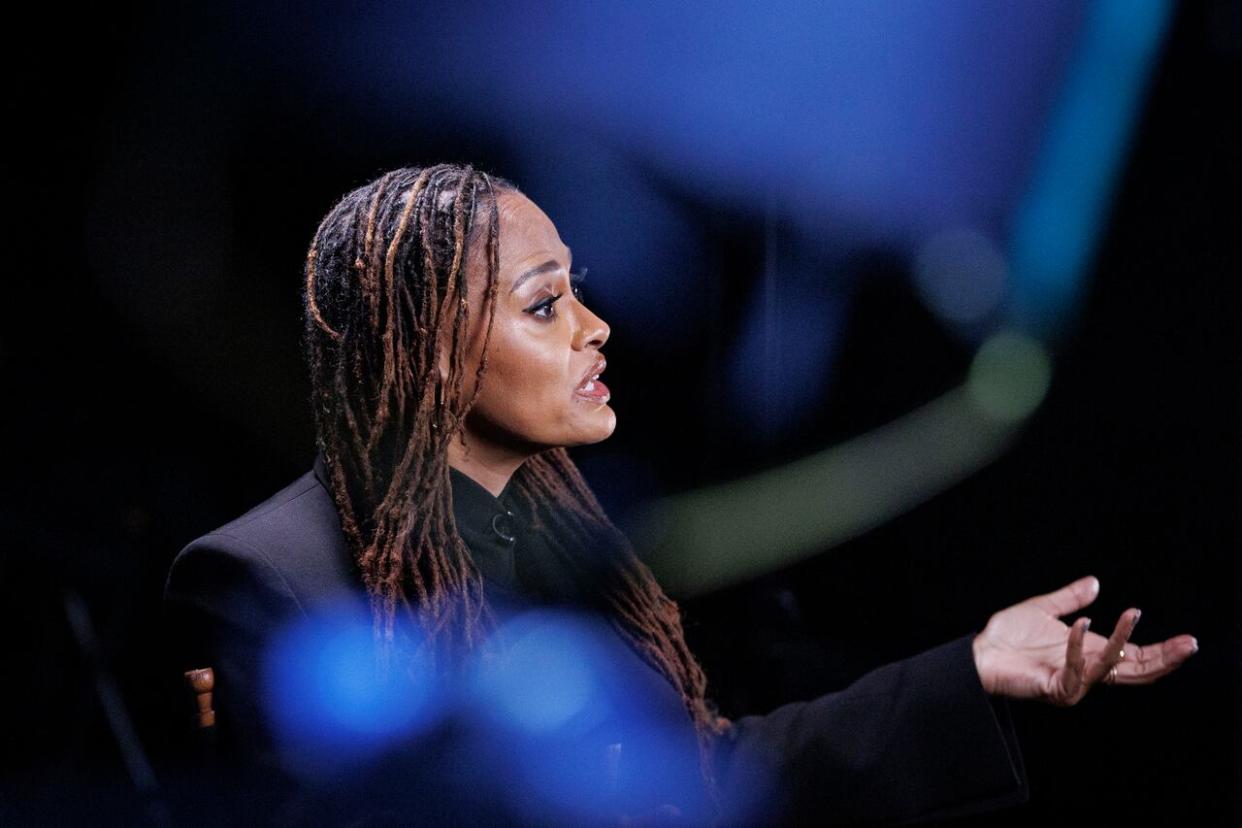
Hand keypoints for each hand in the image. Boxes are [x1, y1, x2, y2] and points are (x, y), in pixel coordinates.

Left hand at [970, 575, 1197, 704]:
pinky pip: (1077, 670)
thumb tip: (1096, 582)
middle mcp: (1087, 671)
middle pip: (1136, 670)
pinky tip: (1083, 624)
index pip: (1136, 657)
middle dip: (1164, 658)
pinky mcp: (1057, 689)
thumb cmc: (1007, 636)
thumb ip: (1071, 599)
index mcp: (1090, 654)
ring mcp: (1074, 682)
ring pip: (1111, 668)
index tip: (1187, 639)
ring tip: (1131, 615)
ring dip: (1123, 641)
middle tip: (1187, 643)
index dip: (1162, 650)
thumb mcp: (1043, 609)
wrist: (979, 652)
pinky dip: (1080, 646)